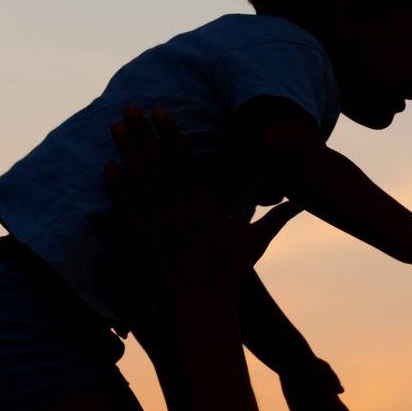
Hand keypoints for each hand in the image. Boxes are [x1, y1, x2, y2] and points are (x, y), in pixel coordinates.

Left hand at [105, 104, 302, 301]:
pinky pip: (128, 209)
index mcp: (204, 205)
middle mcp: (180, 210)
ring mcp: (160, 224)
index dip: (170, 133)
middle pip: (157, 163)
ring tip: (116, 126)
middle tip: (130, 106)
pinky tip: (107, 166)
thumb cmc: (232, 274)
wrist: (205, 305)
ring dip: (127, 151)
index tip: (160, 111)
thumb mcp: (258, 242)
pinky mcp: (145, 241)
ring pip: (140, 180)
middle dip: (143, 133)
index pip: (184, 161)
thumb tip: (303, 201)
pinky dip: (117, 187)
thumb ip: (278, 216)